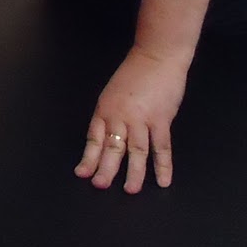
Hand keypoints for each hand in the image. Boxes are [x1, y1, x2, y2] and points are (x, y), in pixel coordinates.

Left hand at [74, 43, 191, 192]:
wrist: (157, 56)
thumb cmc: (135, 73)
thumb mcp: (112, 93)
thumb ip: (110, 115)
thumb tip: (108, 138)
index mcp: (105, 110)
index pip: (94, 138)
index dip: (89, 157)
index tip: (83, 173)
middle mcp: (120, 116)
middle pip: (112, 147)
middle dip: (105, 169)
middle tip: (100, 186)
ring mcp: (141, 119)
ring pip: (136, 151)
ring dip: (134, 173)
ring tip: (130, 190)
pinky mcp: (161, 119)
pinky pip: (161, 147)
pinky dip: (163, 165)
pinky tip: (163, 180)